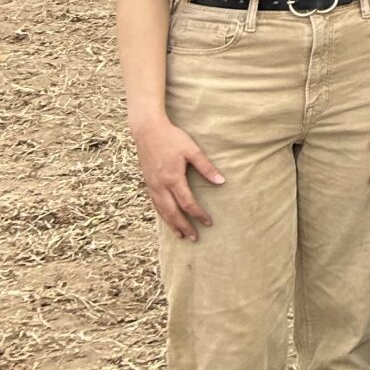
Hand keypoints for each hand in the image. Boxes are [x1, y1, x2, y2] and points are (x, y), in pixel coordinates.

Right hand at [135, 117, 223, 240]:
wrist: (147, 130)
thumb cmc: (172, 138)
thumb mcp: (192, 150)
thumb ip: (206, 167)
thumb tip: (221, 181)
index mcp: (173, 179)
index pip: (187, 203)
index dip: (198, 215)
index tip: (208, 223)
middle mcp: (160, 186)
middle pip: (173, 212)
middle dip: (184, 226)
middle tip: (194, 238)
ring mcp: (152, 185)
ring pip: (161, 210)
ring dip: (171, 224)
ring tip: (180, 235)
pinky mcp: (147, 183)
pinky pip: (155, 204)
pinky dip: (162, 214)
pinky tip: (167, 218)